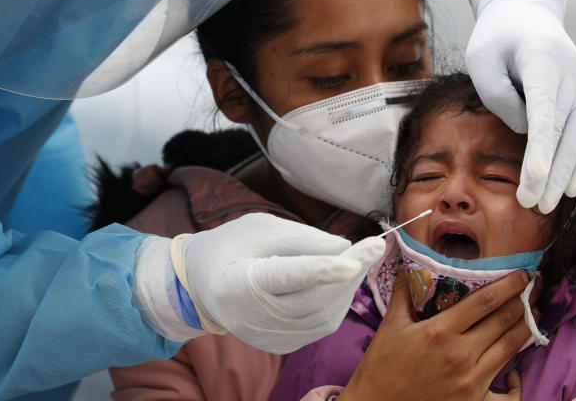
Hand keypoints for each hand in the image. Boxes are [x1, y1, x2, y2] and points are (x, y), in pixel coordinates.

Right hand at [178, 213, 386, 352]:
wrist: (202, 285)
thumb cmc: (230, 248)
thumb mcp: (258, 228)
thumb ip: (301, 238)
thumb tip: (345, 248)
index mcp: (236, 284)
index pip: (286, 277)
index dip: (322, 269)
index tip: (355, 257)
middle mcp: (251, 320)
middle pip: (312, 300)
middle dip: (349, 272)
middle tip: (373, 246)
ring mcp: (266, 338)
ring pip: (322, 317)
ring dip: (348, 288)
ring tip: (361, 259)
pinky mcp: (280, 346)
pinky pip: (320, 327)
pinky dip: (337, 303)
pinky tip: (342, 281)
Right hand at [338, 270, 535, 400]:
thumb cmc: (382, 366)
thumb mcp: (390, 326)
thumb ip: (403, 293)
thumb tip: (409, 266)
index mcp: (441, 331)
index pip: (485, 301)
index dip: (508, 285)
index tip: (522, 274)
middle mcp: (462, 354)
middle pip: (504, 322)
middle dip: (523, 302)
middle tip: (533, 288)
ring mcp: (472, 381)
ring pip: (510, 349)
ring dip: (525, 328)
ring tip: (533, 314)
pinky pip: (508, 395)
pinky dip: (517, 382)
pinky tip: (516, 371)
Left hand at [462, 0, 575, 213]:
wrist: (526, 11)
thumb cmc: (496, 36)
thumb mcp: (481, 57)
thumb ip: (497, 94)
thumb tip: (523, 131)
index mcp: (543, 59)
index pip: (544, 109)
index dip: (542, 146)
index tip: (537, 177)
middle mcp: (571, 74)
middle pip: (564, 130)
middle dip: (550, 171)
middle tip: (531, 204)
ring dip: (565, 174)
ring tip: (545, 206)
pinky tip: (566, 189)